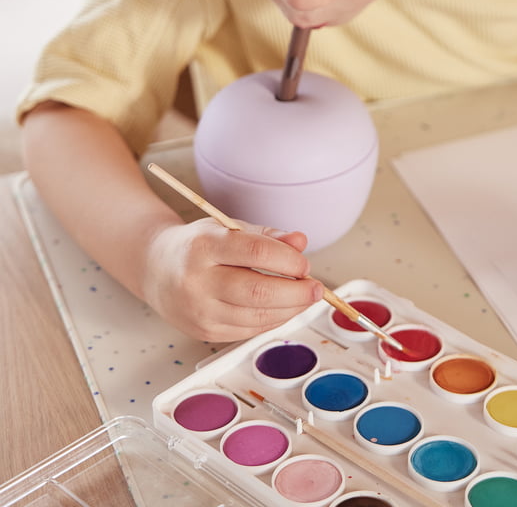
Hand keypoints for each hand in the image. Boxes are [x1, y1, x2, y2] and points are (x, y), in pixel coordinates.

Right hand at [142, 217, 322, 341]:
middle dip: (296, 292)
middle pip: (258, 291)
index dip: (288, 260)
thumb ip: (267, 236)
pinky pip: (249, 330)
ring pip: (257, 317)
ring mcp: (199, 310)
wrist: (156, 269)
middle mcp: (197, 280)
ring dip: (290, 309)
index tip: (304, 263)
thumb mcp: (228, 228)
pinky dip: (273, 320)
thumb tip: (301, 241)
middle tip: (315, 288)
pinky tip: (283, 309)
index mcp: (204, 245)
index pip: (256, 253)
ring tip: (303, 298)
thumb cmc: (198, 246)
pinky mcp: (204, 331)